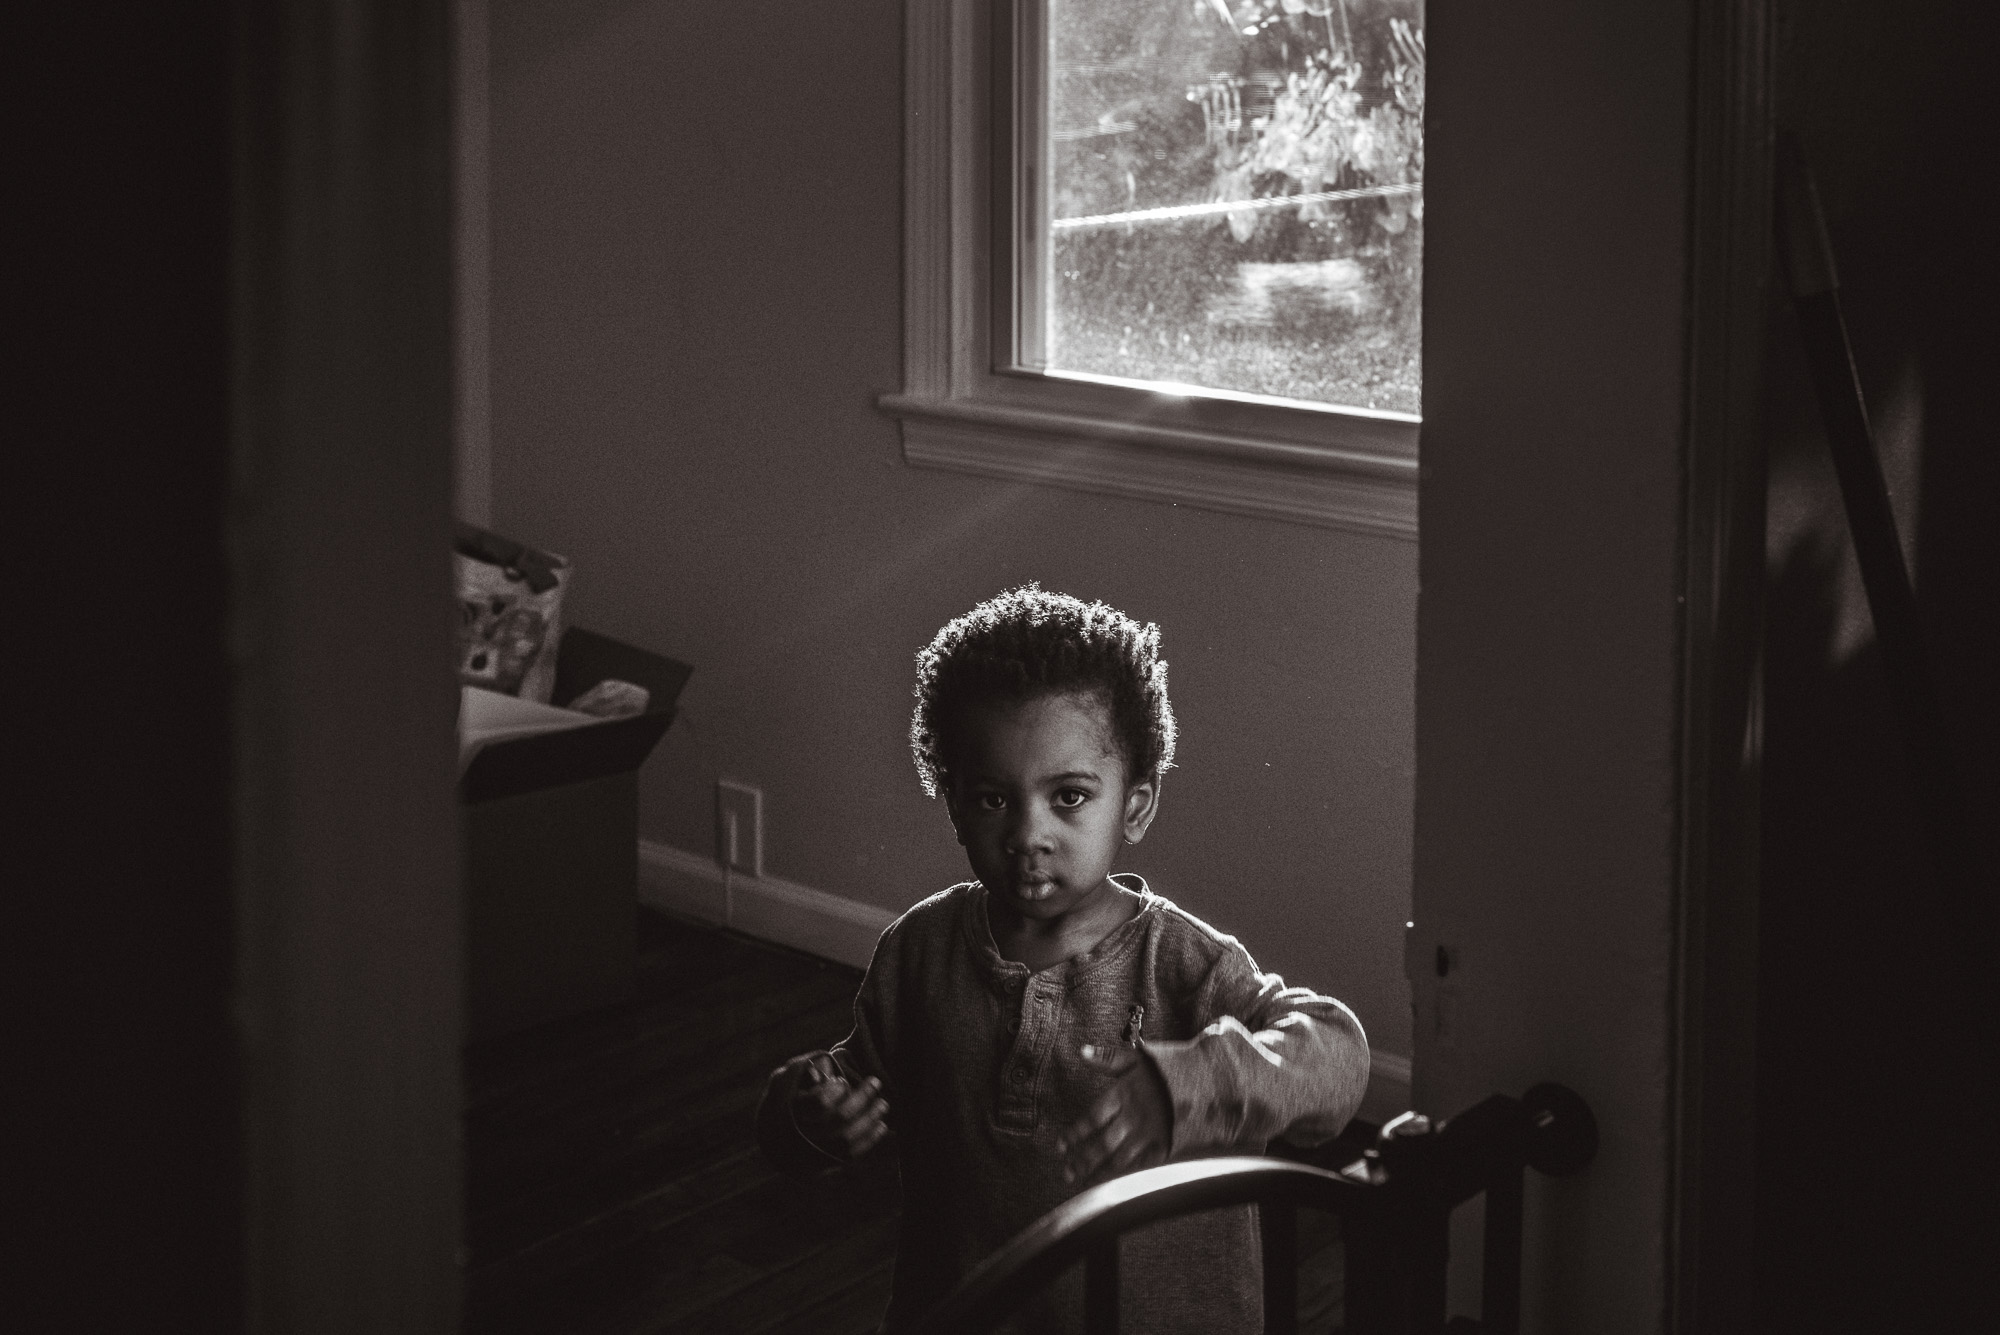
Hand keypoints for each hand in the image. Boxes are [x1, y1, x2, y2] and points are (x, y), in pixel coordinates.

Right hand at [789, 1054, 890, 1161]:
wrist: (769, 1136)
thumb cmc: (782, 1099)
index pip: (820, 1102)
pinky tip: (881, 1126)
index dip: (836, 1091)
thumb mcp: (786, 1078)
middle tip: (876, 1082)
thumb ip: (804, 1070)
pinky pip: (848, 1156)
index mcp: (788, 1110)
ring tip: (883, 1105)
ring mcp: (809, 1155)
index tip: (842, 1082)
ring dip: (869, 1120)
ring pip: (847, 1140)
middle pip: (839, 1119)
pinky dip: (868, 1140)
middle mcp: (798, 1136)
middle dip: (862, 1099)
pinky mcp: (820, 1168)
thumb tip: (822, 1074)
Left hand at [1057, 1044, 1171, 1185]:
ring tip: (1083, 1180)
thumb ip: (1108, 1058)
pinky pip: (1143, 1164)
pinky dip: (1126, 1174)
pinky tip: (1114, 1182)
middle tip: (1066, 1173)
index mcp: (1126, 1093)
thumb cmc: (1171, 1066)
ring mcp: (1153, 1133)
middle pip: (1103, 1144)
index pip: (1093, 1117)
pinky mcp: (1168, 1145)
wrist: (1212, 1080)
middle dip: (1082, 1160)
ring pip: (1121, 1159)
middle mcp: (1136, 1116)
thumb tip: (1081, 1051)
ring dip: (1099, 1171)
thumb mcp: (1140, 1056)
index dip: (1075, 1134)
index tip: (1060, 1147)